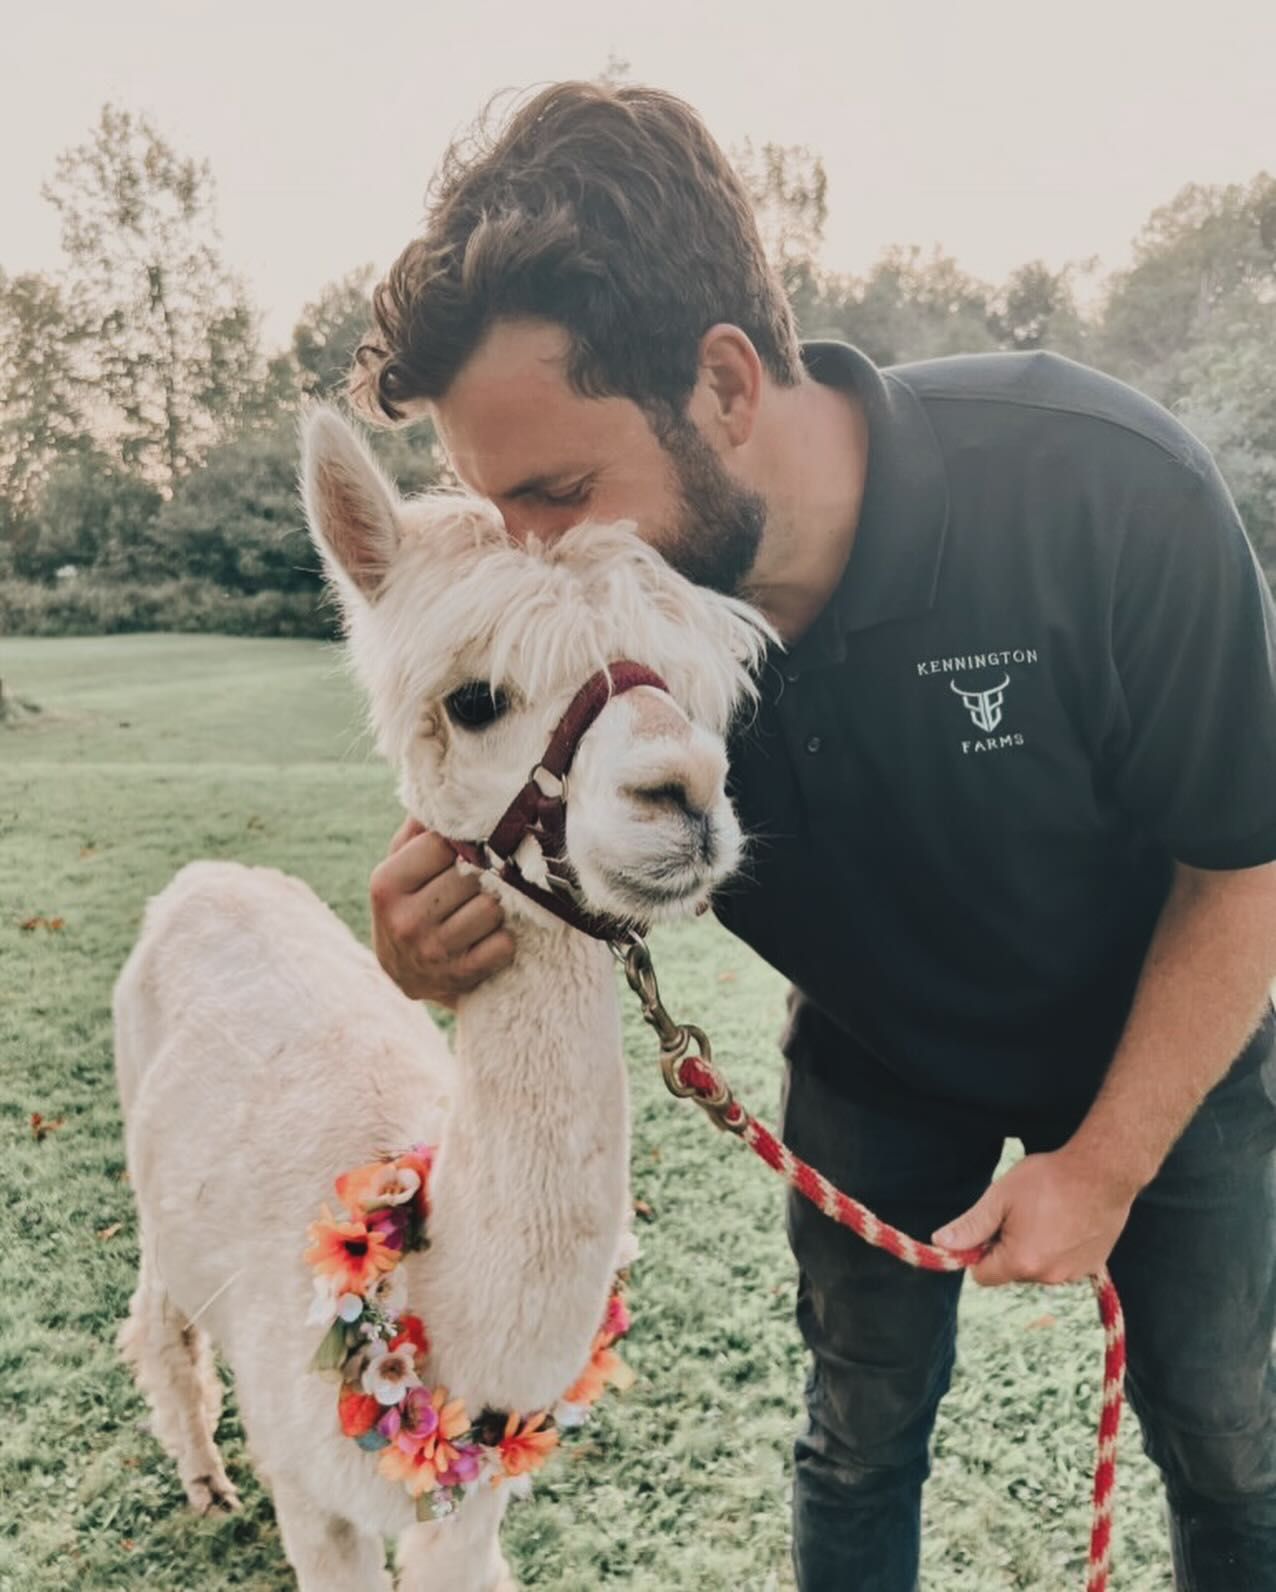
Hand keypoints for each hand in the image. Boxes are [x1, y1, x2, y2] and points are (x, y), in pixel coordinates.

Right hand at [369, 816, 515, 1007]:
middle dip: (478, 878)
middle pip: (471, 878)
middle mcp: (405, 920)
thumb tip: (445, 788)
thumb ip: (419, 829)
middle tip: (473, 885)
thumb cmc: (409, 903)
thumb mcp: (401, 865)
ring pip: (491, 910)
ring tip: (478, 911)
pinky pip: (504, 945)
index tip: (461, 854)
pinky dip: (502, 940)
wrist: (406, 974)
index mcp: (385, 884)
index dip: (459, 846)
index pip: (443, 845)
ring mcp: (432, 953)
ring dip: (492, 909)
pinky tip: (485, 938)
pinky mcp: (460, 978)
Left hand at [931, 1148, 1134, 1287]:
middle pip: (1011, 1271)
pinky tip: (1067, 1221)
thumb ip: (970, 1225)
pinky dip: (1059, 1249)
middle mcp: (1048, 1277)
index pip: (982, 1275)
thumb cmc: (1048, 1179)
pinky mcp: (1093, 1267)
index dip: (979, 1252)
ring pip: (1037, 1268)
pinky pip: (1063, 1265)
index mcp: (1020, 1262)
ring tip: (1047, 1213)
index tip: (990, 1226)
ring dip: (1035, 1249)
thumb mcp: (1001, 1196)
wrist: (1103, 1172)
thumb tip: (941, 1243)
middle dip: (1007, 1248)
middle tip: (1021, 1213)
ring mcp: (1073, 1274)